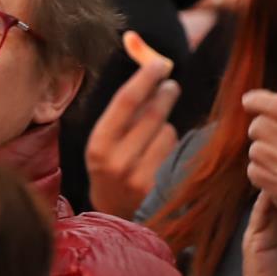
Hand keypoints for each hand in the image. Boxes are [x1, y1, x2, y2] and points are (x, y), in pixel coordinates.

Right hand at [84, 33, 181, 221]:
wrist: (114, 213)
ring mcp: (141, 179)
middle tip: (170, 85)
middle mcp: (117, 163)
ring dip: (166, 127)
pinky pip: (177, 151)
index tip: (160, 63)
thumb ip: (124, 106)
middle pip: (152, 114)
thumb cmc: (112, 166)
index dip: (145, 79)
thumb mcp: (107, 139)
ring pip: (167, 132)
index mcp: (98, 146)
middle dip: (164, 95)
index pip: (126, 102)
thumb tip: (148, 61)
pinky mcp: (162, 189)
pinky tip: (163, 155)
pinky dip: (174, 146)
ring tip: (154, 136)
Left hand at [243, 77, 276, 233]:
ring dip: (261, 151)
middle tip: (269, 135)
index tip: (248, 101)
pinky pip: (255, 171)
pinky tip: (274, 172)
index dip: (257, 100)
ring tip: (275, 156)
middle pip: (259, 126)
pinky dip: (260, 171)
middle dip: (260, 128)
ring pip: (255, 149)